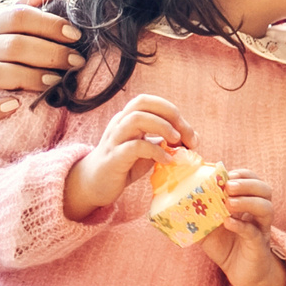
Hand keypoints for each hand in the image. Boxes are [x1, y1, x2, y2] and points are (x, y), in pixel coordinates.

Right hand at [0, 0, 85, 123]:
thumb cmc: (11, 49)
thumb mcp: (20, 23)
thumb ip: (36, 1)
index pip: (19, 15)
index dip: (50, 24)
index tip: (76, 35)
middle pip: (13, 45)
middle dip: (50, 53)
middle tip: (76, 61)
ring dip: (30, 78)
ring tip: (56, 82)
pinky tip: (16, 106)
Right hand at [62, 94, 195, 221]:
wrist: (93, 184)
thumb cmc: (123, 165)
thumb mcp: (147, 150)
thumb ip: (164, 141)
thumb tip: (191, 138)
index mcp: (127, 118)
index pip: (150, 101)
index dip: (172, 112)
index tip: (189, 135)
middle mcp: (119, 123)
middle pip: (142, 103)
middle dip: (170, 115)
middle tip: (185, 136)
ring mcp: (114, 139)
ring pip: (136, 119)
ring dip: (162, 128)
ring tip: (176, 143)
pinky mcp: (113, 158)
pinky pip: (134, 146)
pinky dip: (155, 151)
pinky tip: (166, 160)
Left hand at [203, 168, 285, 285]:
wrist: (241, 273)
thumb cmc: (226, 246)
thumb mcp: (208, 226)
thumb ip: (197, 213)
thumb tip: (173, 200)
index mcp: (248, 203)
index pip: (252, 180)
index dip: (242, 174)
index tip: (226, 174)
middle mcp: (258, 214)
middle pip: (265, 190)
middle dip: (247, 184)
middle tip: (228, 186)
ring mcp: (261, 229)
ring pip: (266, 208)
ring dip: (247, 202)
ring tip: (229, 203)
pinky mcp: (259, 246)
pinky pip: (254, 232)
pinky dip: (241, 225)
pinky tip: (228, 222)